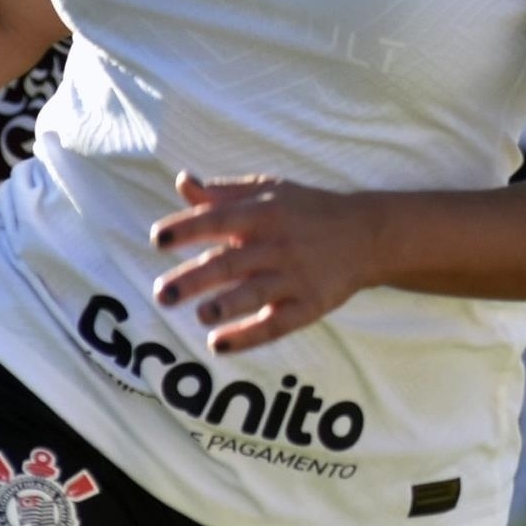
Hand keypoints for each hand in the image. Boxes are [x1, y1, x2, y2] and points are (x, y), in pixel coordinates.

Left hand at [151, 171, 381, 354]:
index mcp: (264, 212)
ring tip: (199, 315)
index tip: (158, 239)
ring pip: (255, 294)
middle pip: (231, 262)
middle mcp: (278, 244)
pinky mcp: (310, 305)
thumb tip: (181, 182)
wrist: (366, 234)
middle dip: (195, 278)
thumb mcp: (268, 191)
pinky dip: (248, 336)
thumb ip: (221, 193)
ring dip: (225, 306)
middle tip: (161, 294)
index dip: (188, 228)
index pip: (219, 219)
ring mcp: (295, 276)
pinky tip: (219, 344)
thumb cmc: (305, 210)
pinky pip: (277, 324)